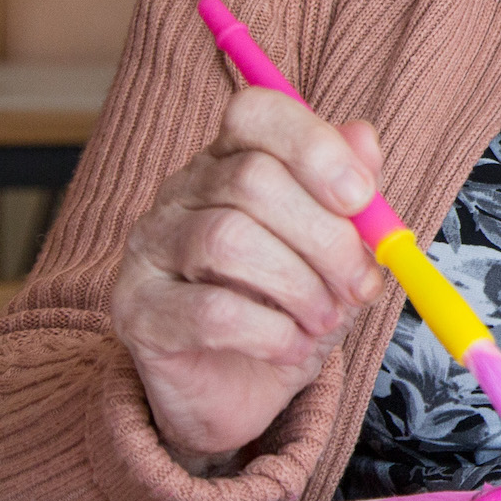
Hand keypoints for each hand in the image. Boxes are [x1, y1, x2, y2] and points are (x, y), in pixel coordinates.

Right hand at [111, 91, 387, 465]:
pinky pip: (210, 311)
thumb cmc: (291, 303)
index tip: (361, 198)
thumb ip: (352, 193)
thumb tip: (364, 137)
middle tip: (359, 285)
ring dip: (300, 287)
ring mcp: (150, 246)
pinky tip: (292, 346)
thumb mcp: (338, 248)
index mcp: (232, 157)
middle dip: (326, 238)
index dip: (313, 147)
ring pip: (229, 240)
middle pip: (253, 181)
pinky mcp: (136, 308)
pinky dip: (271, 332)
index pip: (256, 113)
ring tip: (324, 320)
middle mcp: (181, 190)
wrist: (240, 387)